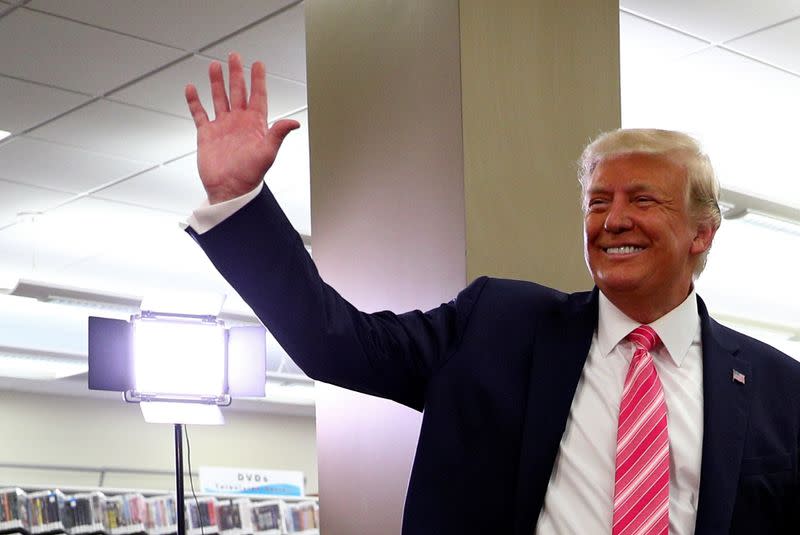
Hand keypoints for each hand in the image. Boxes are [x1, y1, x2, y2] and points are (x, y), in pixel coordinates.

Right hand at [185, 52, 299, 203]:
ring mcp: (223, 127)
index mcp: (255, 124)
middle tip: (234, 56)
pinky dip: (194, 101)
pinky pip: (199, 114)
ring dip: (217, 82)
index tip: (258, 64)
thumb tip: (294, 122)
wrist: (229, 190)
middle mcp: (239, 122)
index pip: (257, 96)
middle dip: (236, 73)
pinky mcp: (207, 134)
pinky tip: (192, 88)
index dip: (258, 80)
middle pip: (237, 91)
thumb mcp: (268, 152)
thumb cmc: (251, 175)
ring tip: (214, 66)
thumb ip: (278, 134)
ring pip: (219, 98)